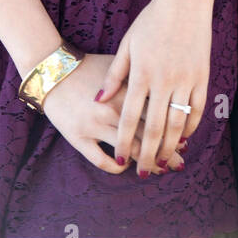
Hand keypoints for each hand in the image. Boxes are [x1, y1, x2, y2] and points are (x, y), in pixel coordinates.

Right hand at [41, 52, 180, 173]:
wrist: (54, 71)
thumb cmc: (90, 66)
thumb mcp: (118, 66)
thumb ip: (141, 78)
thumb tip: (166, 92)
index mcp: (126, 91)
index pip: (156, 116)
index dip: (171, 132)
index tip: (183, 142)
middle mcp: (112, 111)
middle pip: (146, 137)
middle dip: (165, 153)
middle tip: (179, 163)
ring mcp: (95, 126)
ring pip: (128, 151)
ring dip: (145, 163)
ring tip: (158, 171)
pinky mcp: (78, 138)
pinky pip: (100, 160)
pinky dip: (115, 167)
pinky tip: (124, 167)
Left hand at [96, 0, 210, 176]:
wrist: (184, 1)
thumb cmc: (151, 20)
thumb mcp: (127, 44)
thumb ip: (114, 75)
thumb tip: (99, 99)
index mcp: (141, 73)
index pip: (130, 117)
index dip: (125, 142)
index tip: (122, 160)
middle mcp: (163, 80)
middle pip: (155, 128)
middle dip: (148, 154)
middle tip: (143, 173)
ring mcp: (185, 80)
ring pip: (178, 123)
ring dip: (171, 147)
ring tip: (164, 162)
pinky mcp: (202, 77)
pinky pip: (197, 109)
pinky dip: (192, 127)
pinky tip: (185, 138)